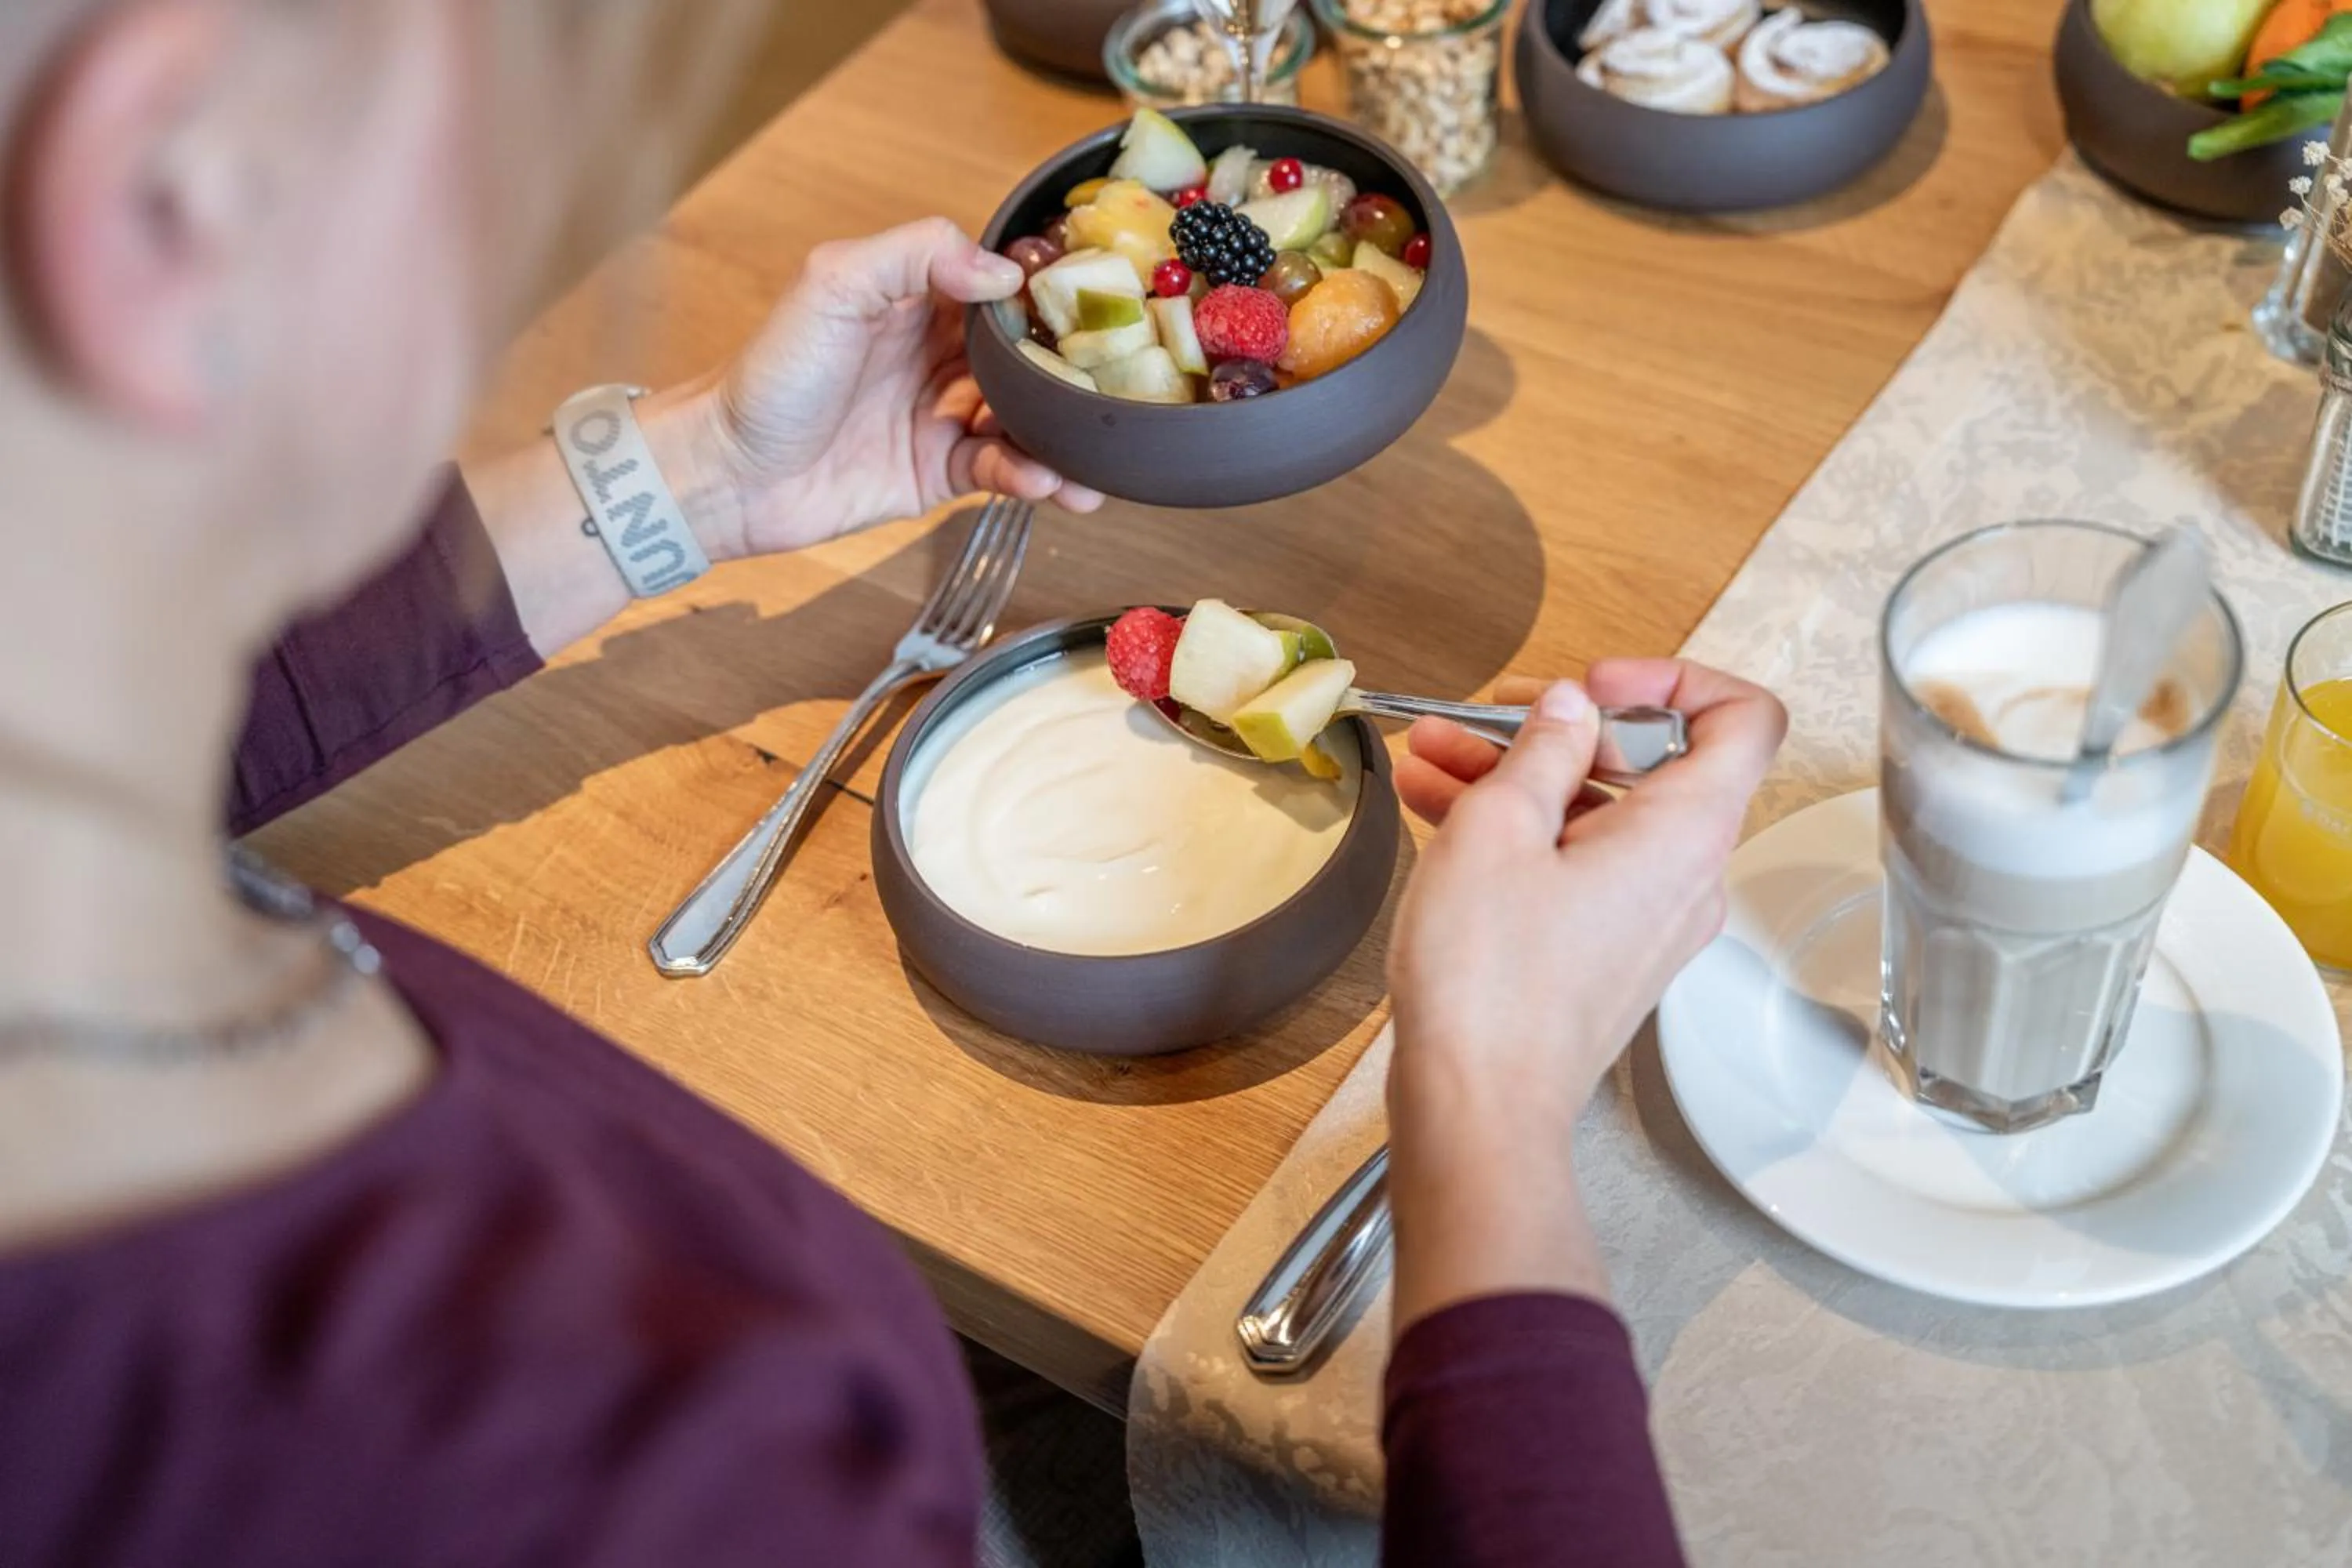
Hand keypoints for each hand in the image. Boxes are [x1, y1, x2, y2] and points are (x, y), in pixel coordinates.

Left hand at [663, 217, 1103, 559]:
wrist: (728, 474)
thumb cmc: (768, 375)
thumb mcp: (833, 284)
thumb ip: (915, 256)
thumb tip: (1000, 272)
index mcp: (914, 296)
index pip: (998, 281)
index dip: (1047, 288)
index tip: (1097, 294)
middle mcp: (936, 351)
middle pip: (1026, 352)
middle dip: (1074, 366)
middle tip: (1120, 380)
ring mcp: (941, 413)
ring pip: (1026, 417)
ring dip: (1065, 433)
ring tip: (1099, 450)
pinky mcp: (939, 472)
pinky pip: (1002, 469)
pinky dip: (1032, 475)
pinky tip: (1050, 481)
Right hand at [1381, 661, 1785, 1325]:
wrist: (1477, 1107)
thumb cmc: (1491, 985)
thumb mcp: (1497, 829)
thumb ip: (1540, 751)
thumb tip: (1566, 711)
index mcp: (1686, 833)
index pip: (1745, 719)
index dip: (1676, 680)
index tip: (1595, 685)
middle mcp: (1686, 875)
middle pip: (1654, 763)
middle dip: (1562, 728)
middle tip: (1488, 715)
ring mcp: (1647, 919)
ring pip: (1599, 814)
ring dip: (1521, 777)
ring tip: (1435, 756)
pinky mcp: (1605, 952)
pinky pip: (1576, 864)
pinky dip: (1520, 830)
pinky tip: (1441, 807)